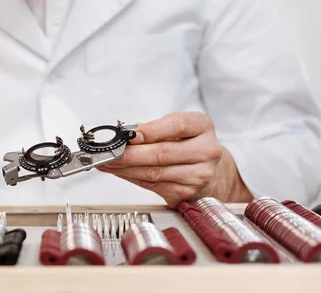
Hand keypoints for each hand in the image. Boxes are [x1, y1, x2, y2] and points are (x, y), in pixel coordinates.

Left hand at [97, 112, 252, 207]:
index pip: (177, 125)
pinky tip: (119, 172)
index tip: (129, 135)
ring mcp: (198, 176)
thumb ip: (154, 129)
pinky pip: (152, 186)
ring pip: (154, 173)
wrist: (212, 171)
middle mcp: (206, 151)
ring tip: (108, 163)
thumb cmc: (189, 144)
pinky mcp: (187, 194)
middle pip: (162, 153)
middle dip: (130, 154)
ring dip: (125, 169)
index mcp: (203, 127)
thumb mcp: (178, 128)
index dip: (151, 130)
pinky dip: (132, 179)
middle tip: (110, 152)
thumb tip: (124, 136)